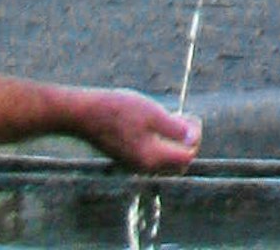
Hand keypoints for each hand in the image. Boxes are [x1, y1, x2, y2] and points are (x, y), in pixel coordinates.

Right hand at [73, 95, 202, 173]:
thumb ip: (174, 129)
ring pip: (164, 161)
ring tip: (171, 118)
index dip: (194, 138)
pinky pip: (152, 157)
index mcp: (152, 158)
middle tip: (185, 120)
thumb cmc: (119, 111)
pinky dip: (160, 144)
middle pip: (177, 164)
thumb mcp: (152, 114)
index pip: (187, 157)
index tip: (191, 116)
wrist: (85, 115)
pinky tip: (155, 123)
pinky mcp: (126, 158)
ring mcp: (134, 164)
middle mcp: (144, 167)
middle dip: (186, 144)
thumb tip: (193, 140)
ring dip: (174, 144)